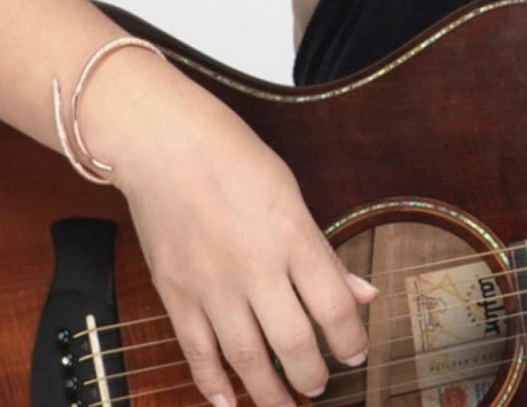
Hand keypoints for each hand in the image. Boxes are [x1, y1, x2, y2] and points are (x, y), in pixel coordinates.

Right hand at [90, 58, 376, 406]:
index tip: (356, 352)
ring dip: (270, 392)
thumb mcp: (292, 196)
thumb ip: (324, 254)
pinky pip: (196, 351)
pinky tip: (227, 401)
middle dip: (312, 375)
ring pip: (247, 358)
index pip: (334, 307)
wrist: (163, 145)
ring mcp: (212, 286)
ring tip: (286, 404)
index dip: (351, 339)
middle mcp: (255, 268)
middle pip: (293, 343)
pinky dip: (212, 383)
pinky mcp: (176, 294)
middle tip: (320, 385)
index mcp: (293, 238)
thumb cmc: (233, 160)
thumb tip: (362, 294)